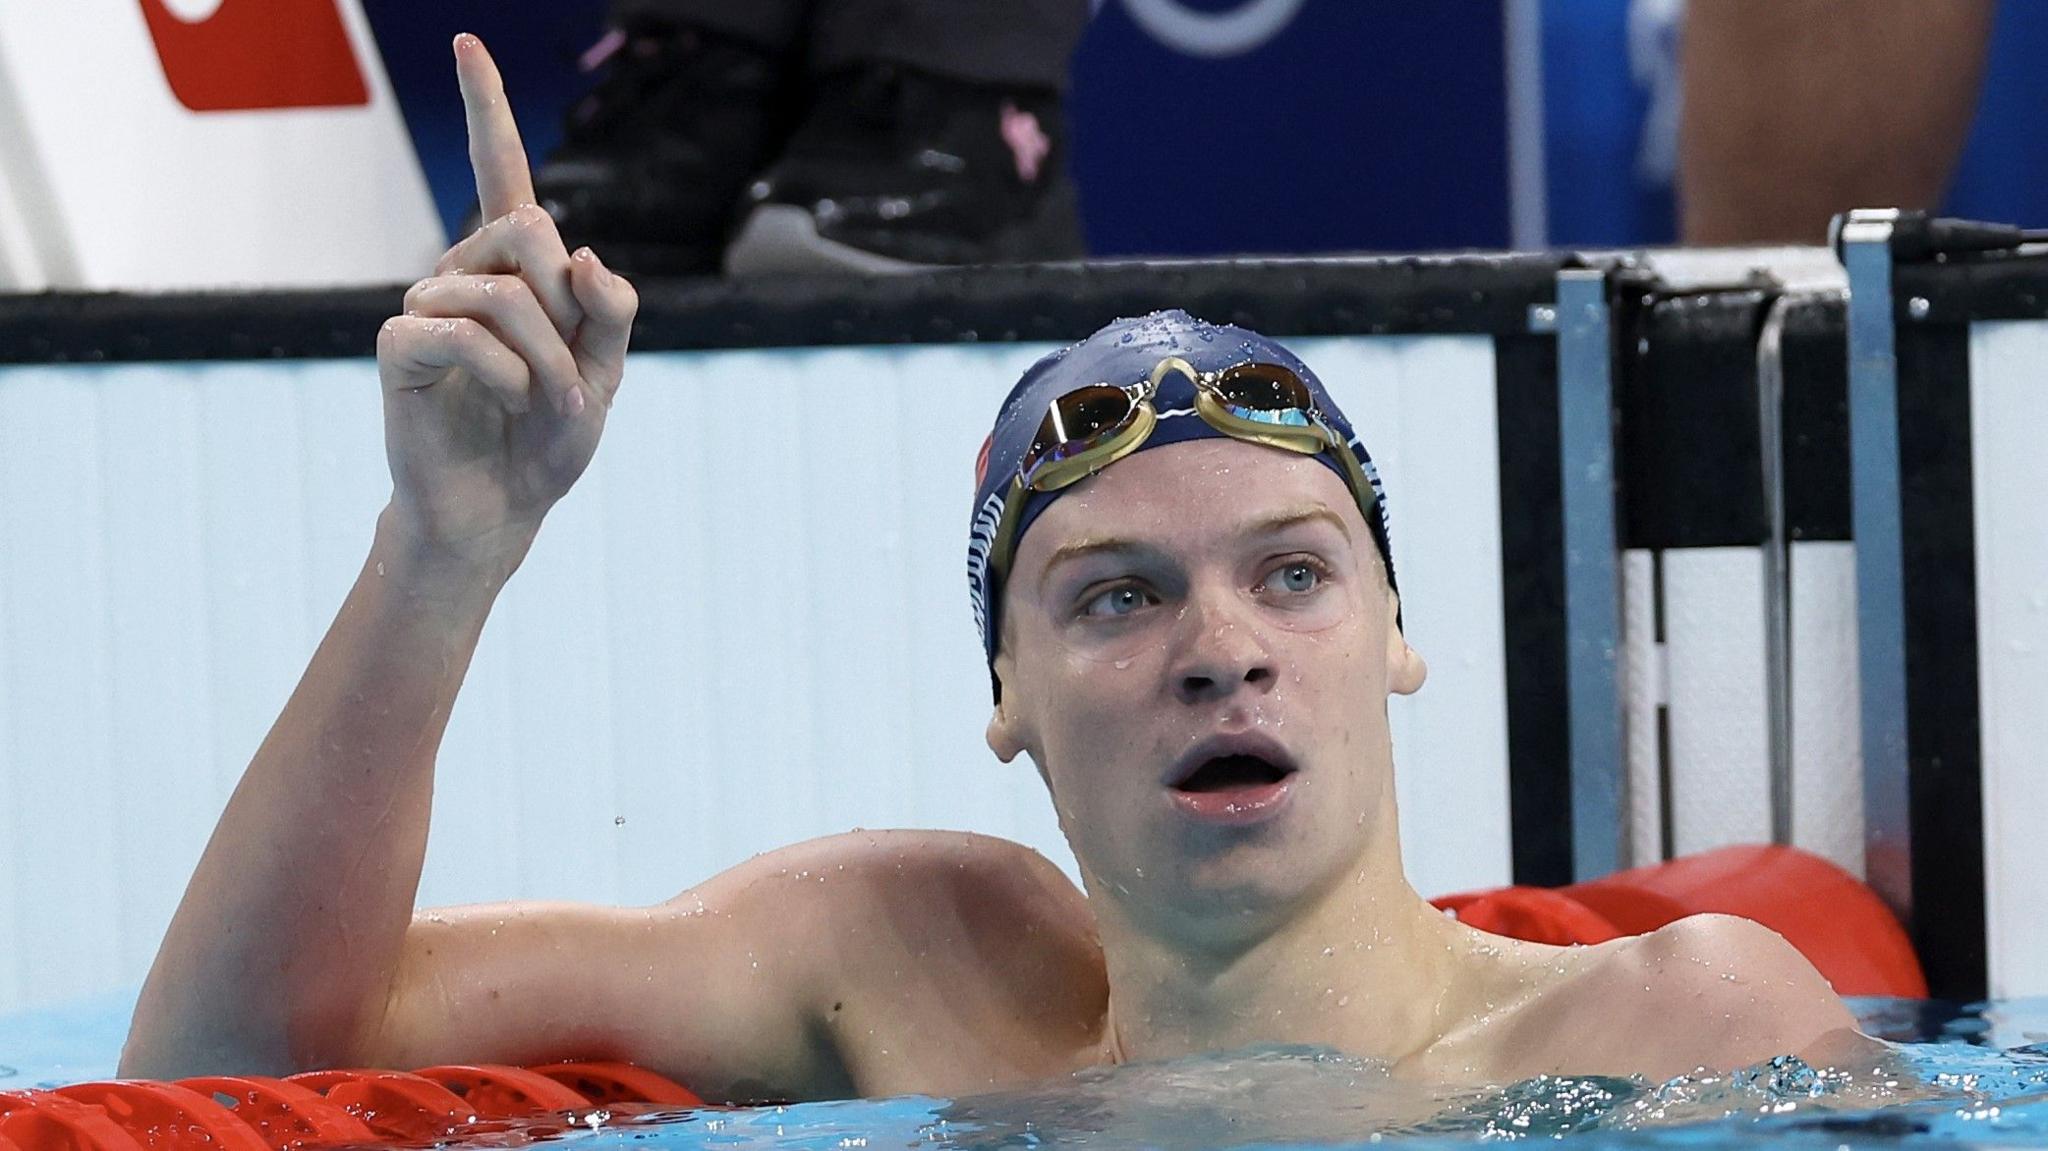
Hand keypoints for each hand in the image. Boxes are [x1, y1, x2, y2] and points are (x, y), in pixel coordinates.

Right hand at [376, 34, 637, 563]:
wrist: (502, 508)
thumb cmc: (550, 436)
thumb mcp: (608, 375)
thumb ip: (613, 314)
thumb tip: (582, 251)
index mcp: (516, 270)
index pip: (502, 174)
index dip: (487, 108)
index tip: (466, 41)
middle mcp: (465, 274)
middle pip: (528, 230)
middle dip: (568, 305)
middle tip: (572, 368)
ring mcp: (426, 308)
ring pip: (501, 292)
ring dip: (544, 356)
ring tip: (546, 400)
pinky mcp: (401, 349)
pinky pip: (458, 334)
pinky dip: (503, 374)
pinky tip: (507, 402)